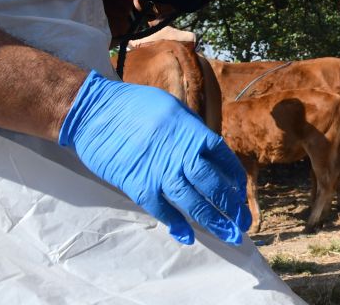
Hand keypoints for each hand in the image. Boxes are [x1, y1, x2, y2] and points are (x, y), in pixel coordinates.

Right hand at [59, 71, 252, 244]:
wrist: (96, 112)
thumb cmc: (135, 105)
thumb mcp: (173, 109)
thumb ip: (190, 132)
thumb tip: (205, 153)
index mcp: (192, 132)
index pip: (223, 158)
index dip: (234, 177)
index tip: (241, 192)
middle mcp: (180, 154)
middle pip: (213, 184)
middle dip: (231, 206)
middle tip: (243, 223)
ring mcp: (159, 171)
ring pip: (193, 202)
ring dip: (213, 220)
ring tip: (229, 235)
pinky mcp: (138, 184)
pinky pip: (162, 209)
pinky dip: (176, 224)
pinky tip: (188, 236)